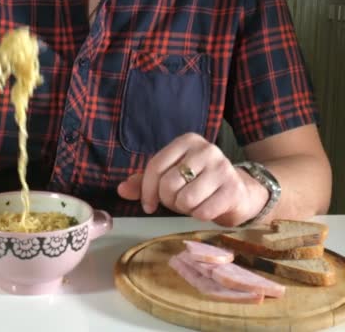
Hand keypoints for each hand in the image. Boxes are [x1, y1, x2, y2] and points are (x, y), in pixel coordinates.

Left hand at [117, 133, 269, 226]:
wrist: (237, 192)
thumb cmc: (196, 183)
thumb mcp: (169, 177)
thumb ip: (144, 182)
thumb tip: (121, 190)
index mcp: (187, 141)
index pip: (155, 166)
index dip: (147, 191)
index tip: (148, 205)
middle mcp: (206, 149)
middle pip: (169, 184)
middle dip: (168, 200)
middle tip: (178, 201)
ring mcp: (222, 167)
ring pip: (185, 199)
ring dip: (184, 209)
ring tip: (193, 203)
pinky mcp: (233, 189)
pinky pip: (203, 212)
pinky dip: (199, 216)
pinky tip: (207, 208)